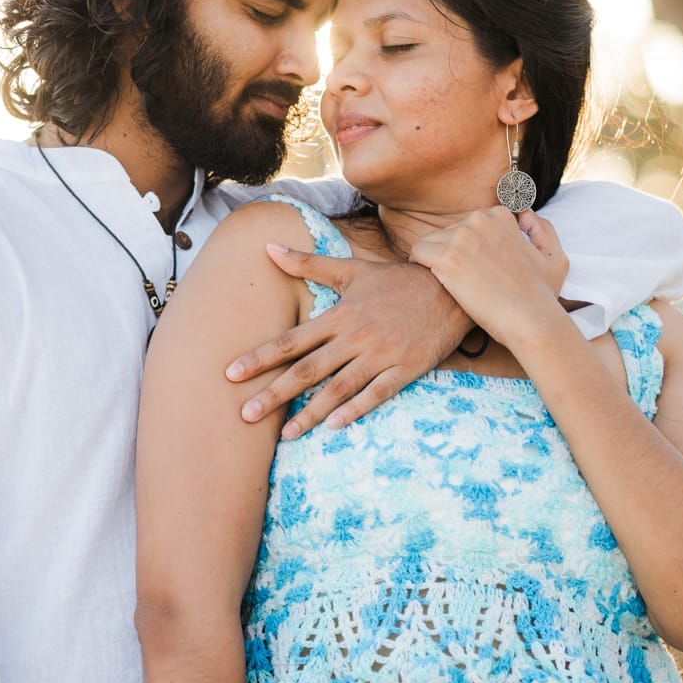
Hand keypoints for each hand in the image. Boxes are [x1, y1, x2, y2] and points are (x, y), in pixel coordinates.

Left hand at [224, 243, 468, 436]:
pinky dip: (357, 409)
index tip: (231, 374)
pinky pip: (377, 393)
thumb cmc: (398, 280)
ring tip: (286, 434)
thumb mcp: (353, 268)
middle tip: (245, 415)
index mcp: (340, 315)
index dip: (260, 357)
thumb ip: (308, 263)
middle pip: (308, 369)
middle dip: (275, 393)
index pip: (292, 340)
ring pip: (339, 387)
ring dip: (311, 412)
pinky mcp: (405, 369)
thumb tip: (268, 247)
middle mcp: (356, 337)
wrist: (451, 286)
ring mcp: (381, 355)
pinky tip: (335, 426)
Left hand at [408, 209, 568, 353]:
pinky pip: (417, 253)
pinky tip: (432, 282)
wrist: (531, 320)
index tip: (476, 268)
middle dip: (451, 254)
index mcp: (500, 217)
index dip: (470, 248)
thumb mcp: (555, 257)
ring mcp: (461, 238)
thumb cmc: (543, 296)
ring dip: (435, 261)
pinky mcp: (447, 259)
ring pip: (430, 242)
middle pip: (448, 232)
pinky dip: (420, 267)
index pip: (469, 225)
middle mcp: (479, 221)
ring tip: (448, 284)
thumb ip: (542, 230)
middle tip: (463, 281)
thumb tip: (525, 215)